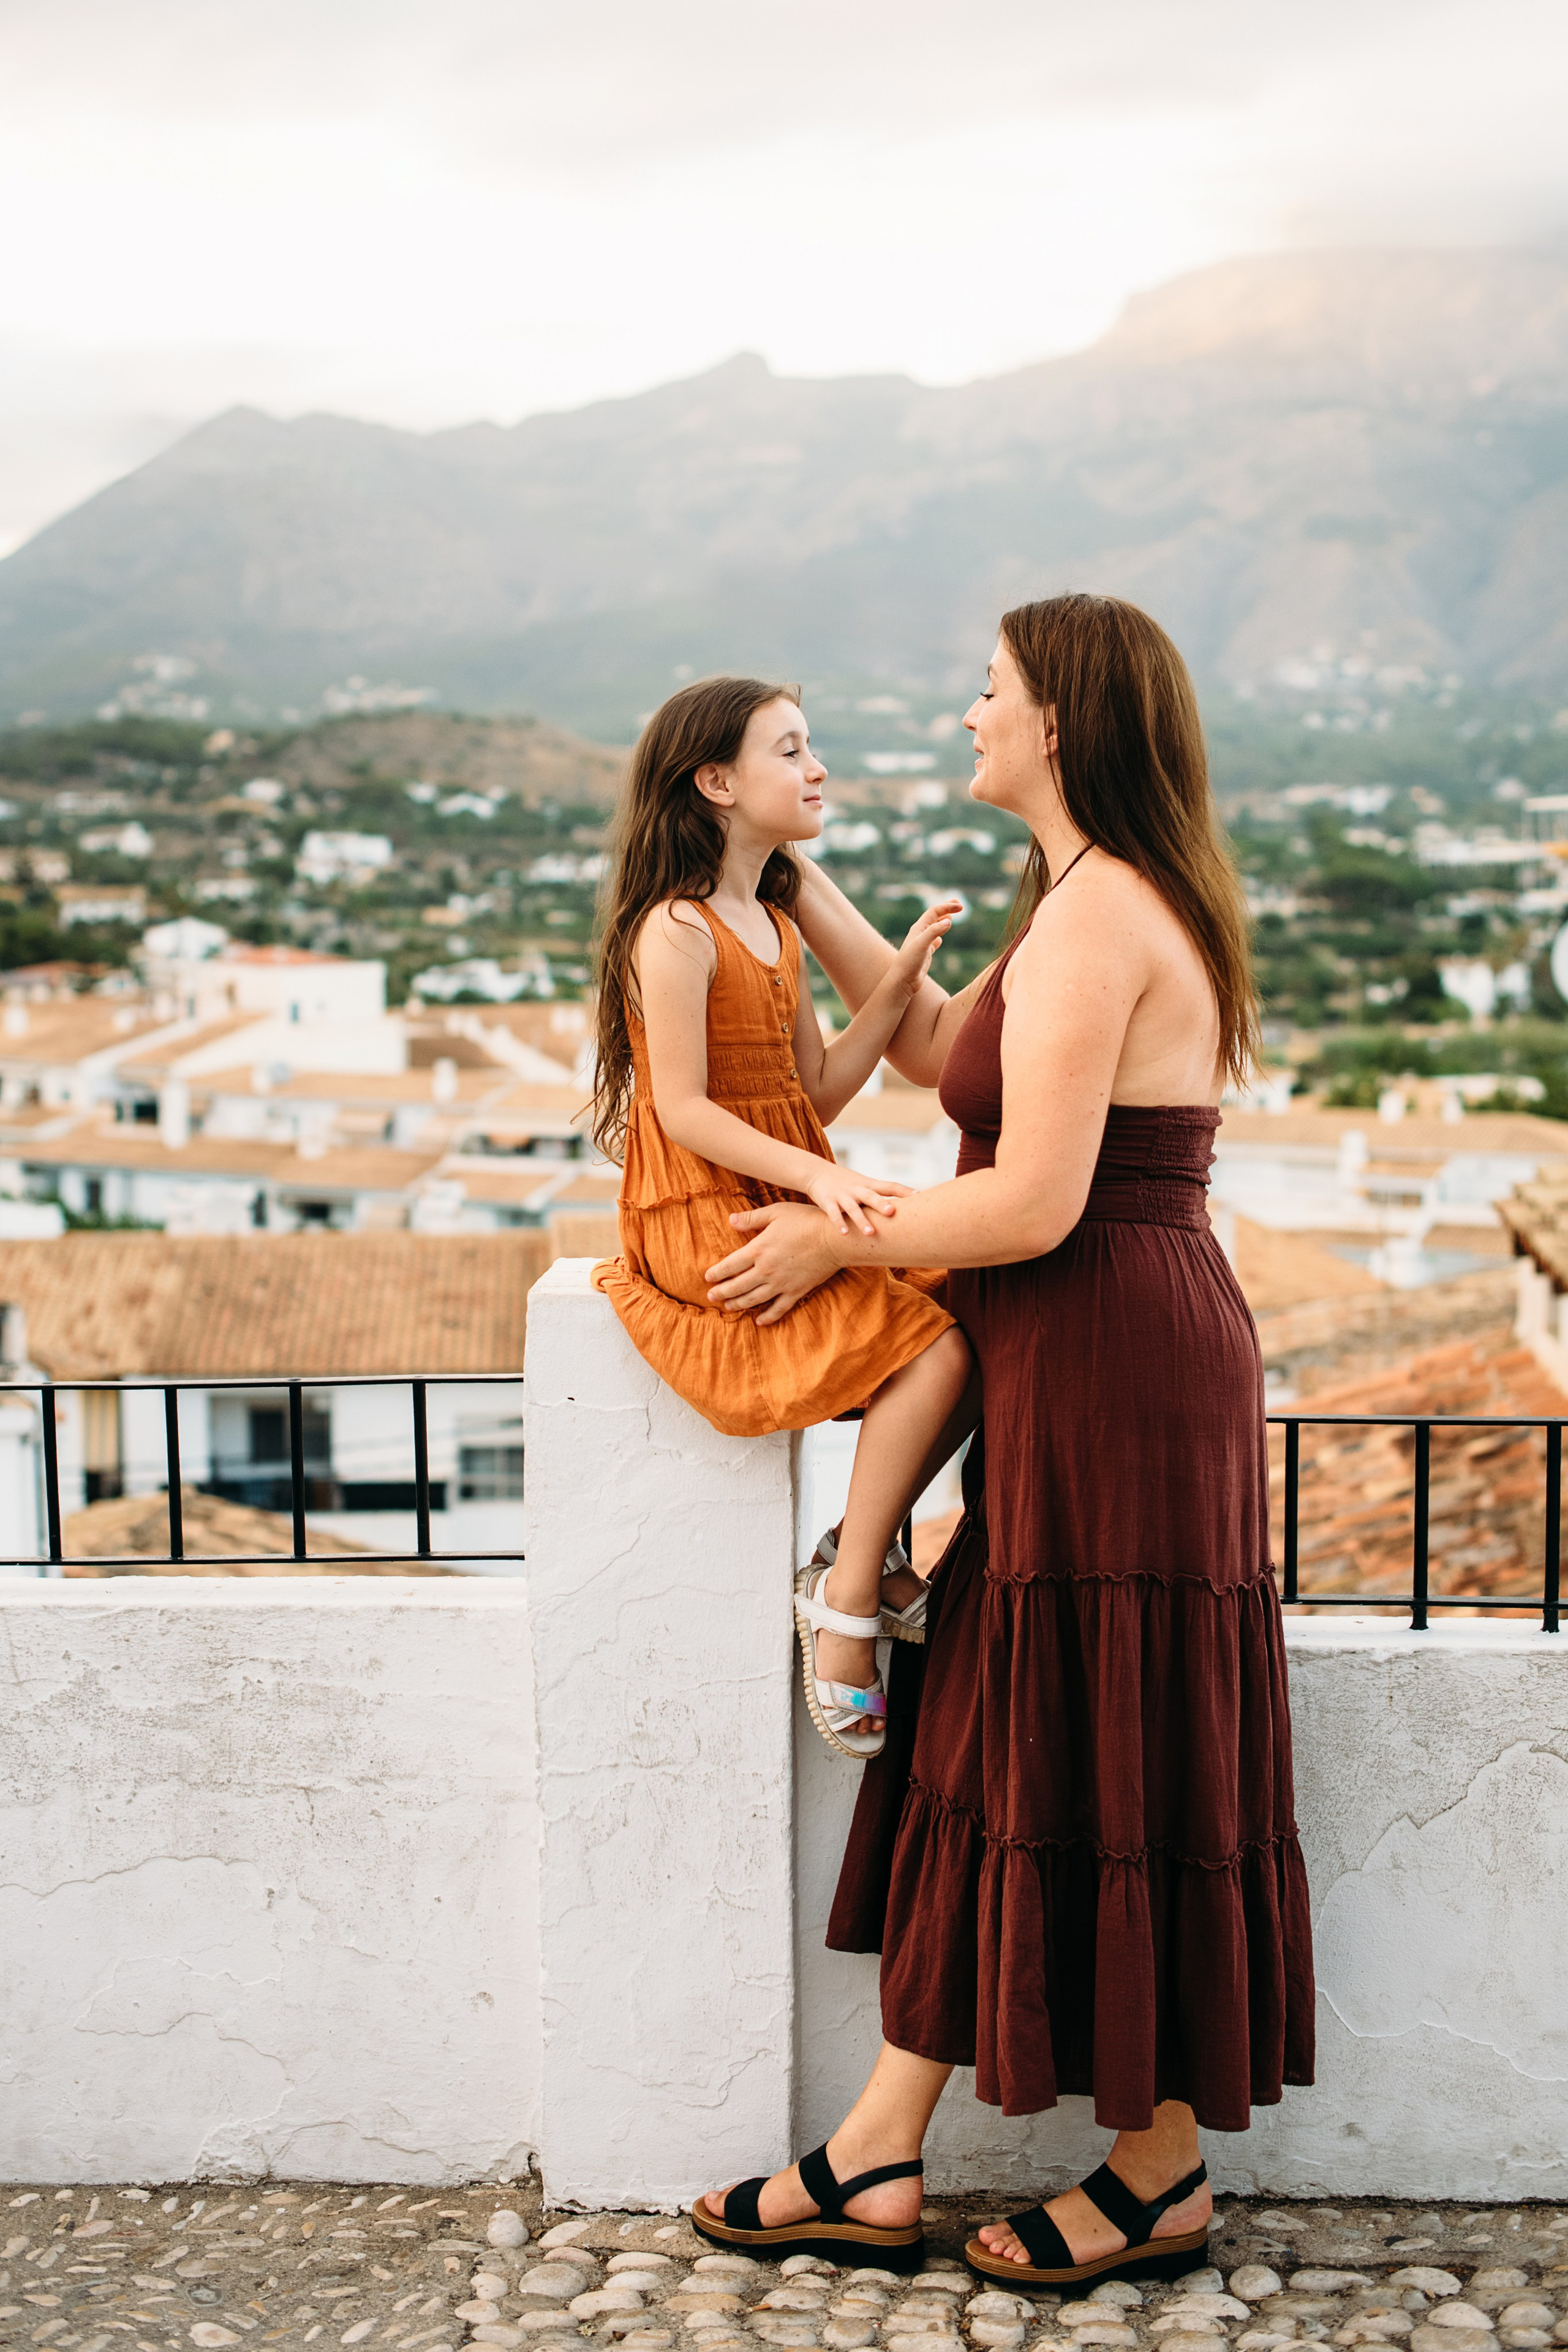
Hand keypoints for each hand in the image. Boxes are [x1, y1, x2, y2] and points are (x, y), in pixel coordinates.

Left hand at [706, 1202, 843, 1324]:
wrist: (834, 1240)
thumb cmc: (805, 1221)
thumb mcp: (776, 1212)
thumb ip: (752, 1218)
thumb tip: (731, 1221)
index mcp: (758, 1250)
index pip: (729, 1265)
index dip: (716, 1273)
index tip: (707, 1277)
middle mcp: (766, 1270)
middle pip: (737, 1286)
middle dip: (722, 1292)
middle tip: (711, 1297)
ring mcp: (781, 1283)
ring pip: (754, 1299)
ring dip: (738, 1304)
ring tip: (728, 1307)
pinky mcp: (796, 1291)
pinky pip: (778, 1309)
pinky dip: (767, 1317)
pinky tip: (759, 1320)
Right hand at [802, 1163, 909, 1236]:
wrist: (817, 1172)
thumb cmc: (847, 1182)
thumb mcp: (864, 1184)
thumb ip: (881, 1195)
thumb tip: (905, 1208)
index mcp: (869, 1184)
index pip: (889, 1186)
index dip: (904, 1190)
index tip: (919, 1195)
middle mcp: (857, 1189)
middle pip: (871, 1196)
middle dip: (881, 1204)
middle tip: (892, 1212)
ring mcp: (842, 1195)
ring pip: (853, 1208)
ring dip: (861, 1221)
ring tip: (870, 1233)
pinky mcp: (827, 1202)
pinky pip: (833, 1214)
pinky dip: (839, 1223)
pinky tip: (845, 1234)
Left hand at [889, 899, 962, 995]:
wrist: (902, 981)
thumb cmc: (909, 962)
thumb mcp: (922, 944)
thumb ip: (934, 932)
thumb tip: (948, 921)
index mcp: (918, 928)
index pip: (934, 912)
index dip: (947, 907)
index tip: (960, 906)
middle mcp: (920, 934)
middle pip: (934, 917)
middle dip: (946, 909)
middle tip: (958, 904)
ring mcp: (922, 944)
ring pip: (934, 928)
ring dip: (942, 921)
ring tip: (950, 917)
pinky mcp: (924, 954)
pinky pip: (933, 942)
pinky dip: (938, 937)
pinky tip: (940, 940)